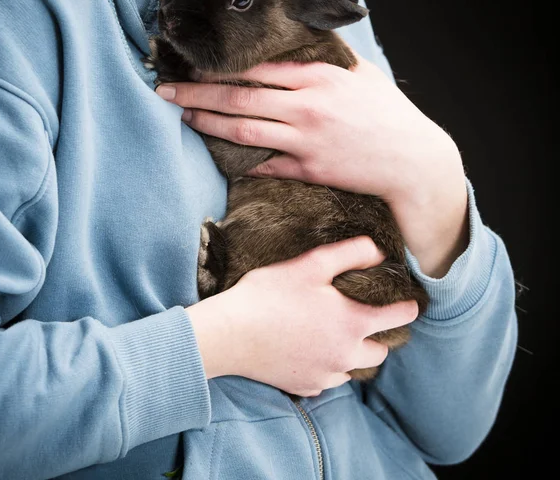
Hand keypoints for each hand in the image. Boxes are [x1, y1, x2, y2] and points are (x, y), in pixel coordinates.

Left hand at [157, 55, 468, 276]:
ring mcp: (306, 141)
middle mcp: (307, 108)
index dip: (221, 68)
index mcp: (318, 79)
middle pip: (239, 97)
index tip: (195, 66)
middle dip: (197, 94)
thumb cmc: (390, 115)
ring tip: (184, 118)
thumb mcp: (363, 75)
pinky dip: (241, 160)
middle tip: (166, 91)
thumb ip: (329, 60)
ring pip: (244, 130)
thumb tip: (304, 47)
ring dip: (208, 124)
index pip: (257, 69)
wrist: (412, 160)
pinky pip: (266, 164)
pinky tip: (219, 155)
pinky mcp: (308, 169)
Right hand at [186, 236, 418, 396]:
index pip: (398, 318)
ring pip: (354, 368)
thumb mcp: (311, 265)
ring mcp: (325, 375)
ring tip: (335, 335)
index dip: (407, 308)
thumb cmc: (269, 295)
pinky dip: (327, 367)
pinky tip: (311, 351)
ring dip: (352, 353)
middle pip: (380, 351)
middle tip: (366, 320)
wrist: (229, 334)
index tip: (409, 304)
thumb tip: (379, 251)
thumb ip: (350, 254)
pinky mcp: (304, 386)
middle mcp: (346, 356)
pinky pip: (328, 380)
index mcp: (354, 324)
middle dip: (379, 336)